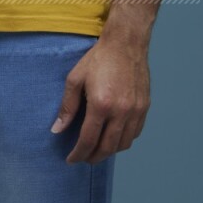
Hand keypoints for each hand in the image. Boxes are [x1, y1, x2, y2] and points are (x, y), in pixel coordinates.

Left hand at [50, 32, 150, 164]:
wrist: (125, 43)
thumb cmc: (98, 59)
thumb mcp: (75, 80)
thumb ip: (67, 107)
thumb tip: (57, 130)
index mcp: (101, 105)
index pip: (88, 140)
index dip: (78, 154)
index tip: (71, 159)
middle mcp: (121, 111)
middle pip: (107, 147)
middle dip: (93, 157)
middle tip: (83, 158)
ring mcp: (136, 110)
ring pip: (123, 144)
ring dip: (109, 151)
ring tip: (97, 150)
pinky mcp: (145, 107)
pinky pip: (135, 133)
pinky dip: (123, 140)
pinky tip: (113, 137)